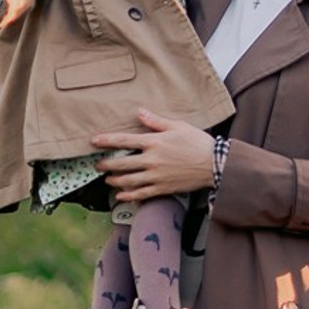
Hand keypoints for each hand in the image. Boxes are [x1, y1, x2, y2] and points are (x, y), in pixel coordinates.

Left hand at [92, 108, 216, 199]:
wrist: (215, 165)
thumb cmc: (197, 143)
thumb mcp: (177, 126)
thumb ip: (156, 121)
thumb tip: (139, 112)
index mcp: (154, 142)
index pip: (124, 140)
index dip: (106, 140)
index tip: (93, 141)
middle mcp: (152, 160)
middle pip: (122, 163)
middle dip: (106, 164)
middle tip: (97, 165)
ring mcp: (156, 176)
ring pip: (128, 180)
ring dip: (114, 180)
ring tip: (107, 179)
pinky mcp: (163, 188)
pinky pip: (141, 194)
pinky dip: (128, 196)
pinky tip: (120, 196)